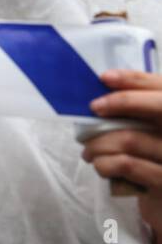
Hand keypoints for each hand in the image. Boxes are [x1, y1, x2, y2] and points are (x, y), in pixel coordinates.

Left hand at [82, 70, 161, 243]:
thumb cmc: (153, 165)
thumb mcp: (150, 137)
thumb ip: (138, 115)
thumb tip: (104, 87)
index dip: (136, 80)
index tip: (105, 78)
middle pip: (160, 107)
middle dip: (122, 103)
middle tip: (94, 108)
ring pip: (131, 138)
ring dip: (100, 142)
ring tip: (89, 150)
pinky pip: (127, 164)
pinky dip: (105, 162)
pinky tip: (99, 165)